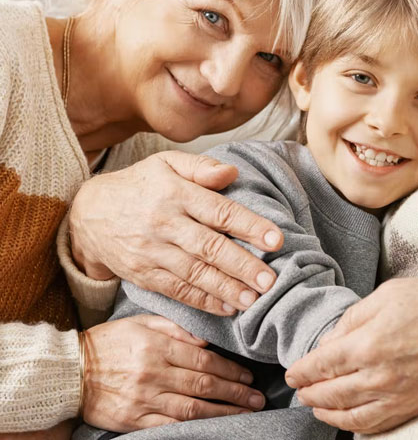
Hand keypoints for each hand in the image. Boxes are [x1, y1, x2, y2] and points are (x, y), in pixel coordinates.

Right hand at [70, 151, 283, 314]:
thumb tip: (233, 173)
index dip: (249, 226)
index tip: (276, 239)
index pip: (219, 211)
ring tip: (254, 299)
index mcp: (175, 193)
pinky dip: (203, 302)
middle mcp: (164, 224)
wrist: (88, 214)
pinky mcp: (143, 274)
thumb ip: (201, 168)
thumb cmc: (140, 185)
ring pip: (195, 274)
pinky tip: (226, 307)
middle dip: (243, 265)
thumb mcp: (166, 163)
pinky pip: (177, 291)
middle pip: (209, 247)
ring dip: (227, 289)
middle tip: (271, 280)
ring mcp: (152, 252)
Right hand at [82, 315, 264, 430]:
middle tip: (257, 397)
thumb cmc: (111, 341)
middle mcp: (154, 374)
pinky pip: (169, 426)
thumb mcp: (143, 322)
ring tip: (245, 413)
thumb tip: (206, 339)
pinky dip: (194, 427)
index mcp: (158, 347)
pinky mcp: (133, 421)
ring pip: (192, 408)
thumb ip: (177, 328)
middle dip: (235, 392)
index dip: (230, 369)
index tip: (248, 374)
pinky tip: (213, 426)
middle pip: (204, 385)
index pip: (204, 360)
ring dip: (223, 412)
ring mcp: (144, 400)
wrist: (70, 371)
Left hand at [285, 278, 417, 433]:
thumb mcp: (388, 294)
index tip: (292, 372)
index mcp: (368, 343)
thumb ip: (353, 318)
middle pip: (332, 393)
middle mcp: (378, 376)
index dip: (302, 370)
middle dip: (309, 393)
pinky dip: (355, 426)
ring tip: (315, 407)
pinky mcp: (414, 406)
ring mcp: (397, 396)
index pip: (322, 364)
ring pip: (350, 415)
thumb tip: (331, 340)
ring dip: (327, 413)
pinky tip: (348, 420)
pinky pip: (377, 425)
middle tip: (298, 390)